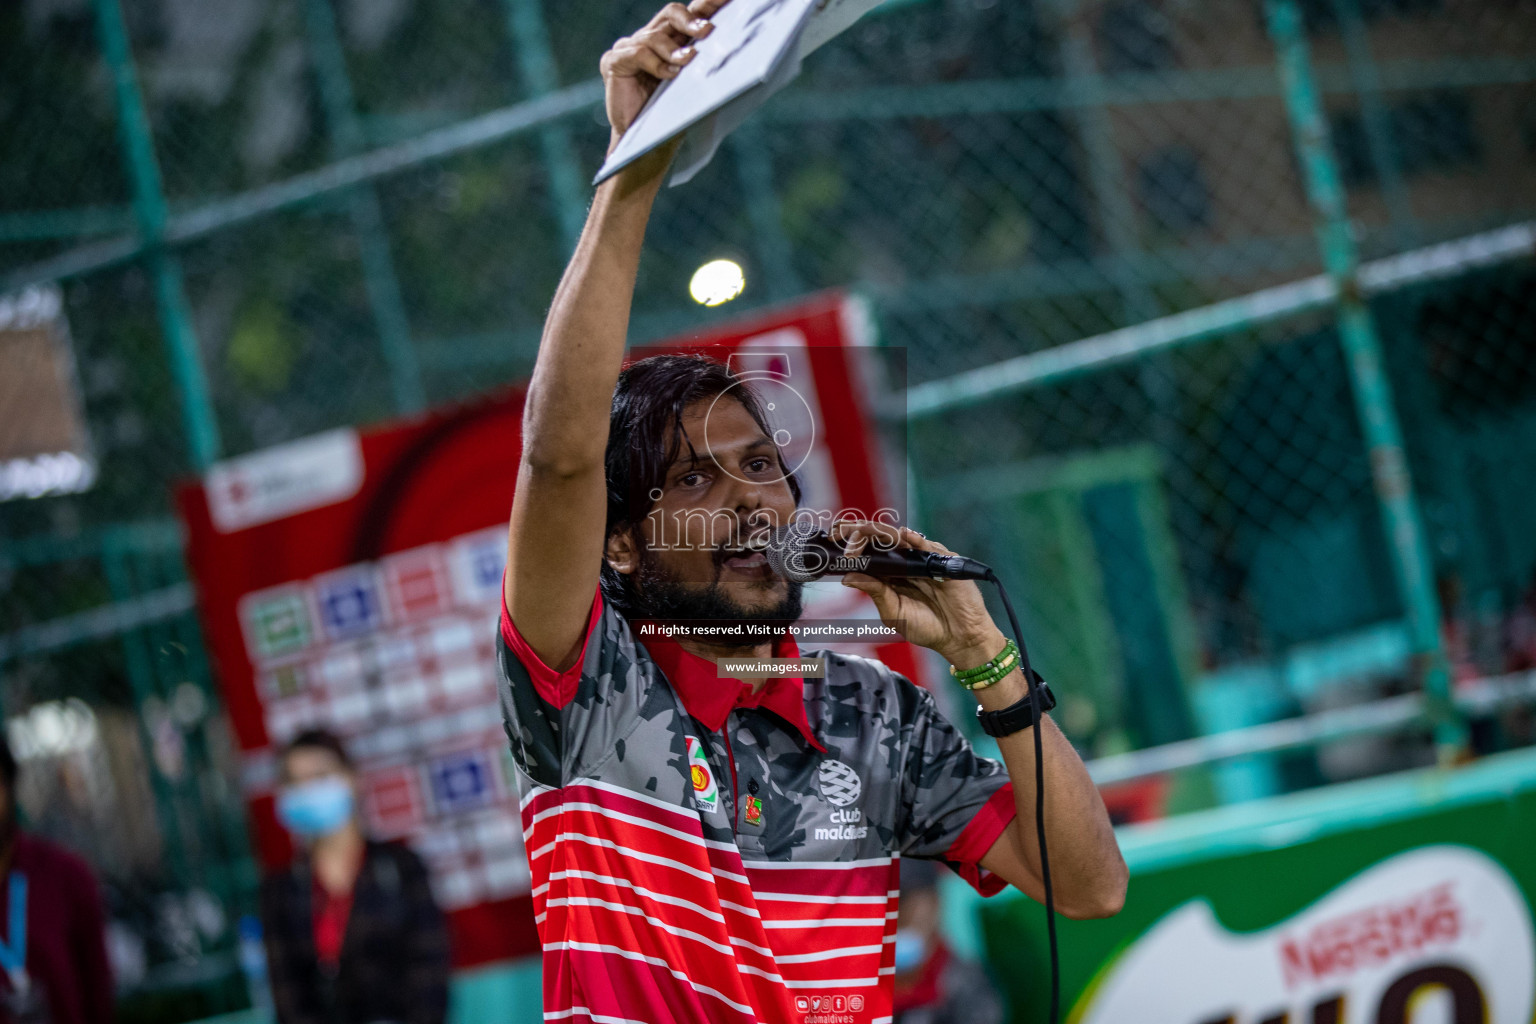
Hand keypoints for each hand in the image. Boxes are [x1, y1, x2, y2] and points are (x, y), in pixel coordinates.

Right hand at [600, 0, 727, 140]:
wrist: (643, 144)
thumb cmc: (671, 117)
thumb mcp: (694, 89)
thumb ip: (705, 69)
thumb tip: (734, 54)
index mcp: (673, 41)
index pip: (692, 13)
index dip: (708, 4)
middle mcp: (651, 38)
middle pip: (672, 14)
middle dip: (691, 19)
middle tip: (707, 31)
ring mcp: (630, 47)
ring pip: (655, 35)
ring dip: (673, 49)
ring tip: (688, 61)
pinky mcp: (614, 61)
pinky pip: (637, 53)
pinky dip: (656, 63)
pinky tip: (669, 74)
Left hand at [834, 523, 1004, 666]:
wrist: (958, 638)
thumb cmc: (927, 626)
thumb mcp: (893, 612)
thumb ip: (874, 592)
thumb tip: (847, 577)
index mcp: (890, 573)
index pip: (868, 551)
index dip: (851, 543)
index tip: (832, 540)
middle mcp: (905, 562)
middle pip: (880, 539)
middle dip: (858, 531)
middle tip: (839, 531)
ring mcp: (924, 559)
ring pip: (899, 538)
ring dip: (878, 532)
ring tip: (859, 531)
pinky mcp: (944, 561)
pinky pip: (928, 546)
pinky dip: (915, 540)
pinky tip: (903, 536)